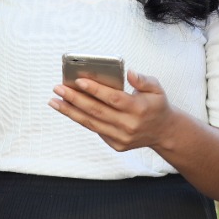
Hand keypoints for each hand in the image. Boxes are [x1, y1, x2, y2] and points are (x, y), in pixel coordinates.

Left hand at [49, 70, 173, 151]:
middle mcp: (129, 125)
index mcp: (139, 108)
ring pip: (91, 123)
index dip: (95, 89)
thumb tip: (129, 73)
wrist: (164, 132)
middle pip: (97, 111)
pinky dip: (80, 119)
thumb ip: (143, 79)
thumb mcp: (156, 88)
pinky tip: (68, 110)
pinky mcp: (116, 145)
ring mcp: (122, 137)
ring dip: (70, 111)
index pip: (113, 98)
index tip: (78, 80)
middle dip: (74, 99)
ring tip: (54, 101)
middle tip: (58, 88)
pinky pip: (95, 130)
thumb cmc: (156, 105)